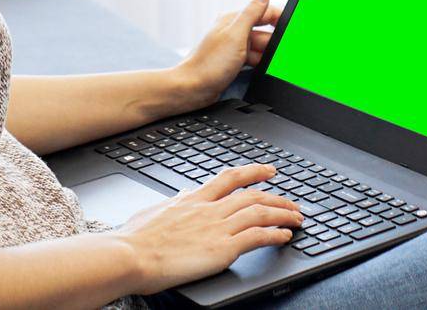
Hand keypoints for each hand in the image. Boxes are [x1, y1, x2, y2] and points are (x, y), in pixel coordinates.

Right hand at [118, 163, 302, 293]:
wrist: (129, 255)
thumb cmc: (134, 239)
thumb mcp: (155, 211)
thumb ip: (174, 202)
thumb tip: (184, 194)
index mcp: (194, 200)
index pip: (230, 178)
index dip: (253, 172)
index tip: (268, 170)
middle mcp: (209, 210)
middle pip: (252, 195)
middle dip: (277, 198)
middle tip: (293, 201)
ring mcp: (217, 228)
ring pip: (260, 213)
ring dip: (283, 215)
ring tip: (297, 219)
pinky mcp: (221, 248)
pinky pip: (257, 237)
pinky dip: (276, 235)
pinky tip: (286, 236)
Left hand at [176, 0, 282, 107]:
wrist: (192, 89)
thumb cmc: (209, 64)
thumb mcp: (236, 35)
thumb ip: (252, 13)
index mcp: (233, 20)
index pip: (264, 12)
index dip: (280, 19)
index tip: (294, 27)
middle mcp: (234, 31)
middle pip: (264, 32)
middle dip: (273, 43)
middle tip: (282, 54)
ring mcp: (234, 47)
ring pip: (260, 47)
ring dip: (266, 55)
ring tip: (267, 64)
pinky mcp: (233, 62)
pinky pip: (253, 59)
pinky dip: (260, 63)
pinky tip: (263, 69)